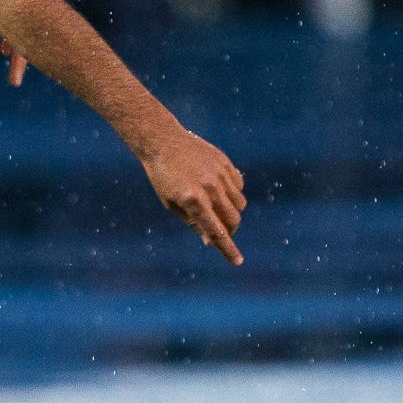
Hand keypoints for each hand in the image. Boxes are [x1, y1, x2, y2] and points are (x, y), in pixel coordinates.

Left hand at [142, 128, 246, 265]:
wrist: (162, 141)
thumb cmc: (162, 176)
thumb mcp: (170, 203)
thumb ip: (193, 222)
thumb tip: (210, 241)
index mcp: (192, 200)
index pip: (215, 231)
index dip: (227, 249)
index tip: (237, 262)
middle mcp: (209, 187)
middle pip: (233, 220)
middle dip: (229, 231)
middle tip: (219, 233)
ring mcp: (219, 174)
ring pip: (239, 204)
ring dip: (232, 214)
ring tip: (216, 210)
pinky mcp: (225, 163)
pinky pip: (239, 186)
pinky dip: (233, 195)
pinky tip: (220, 192)